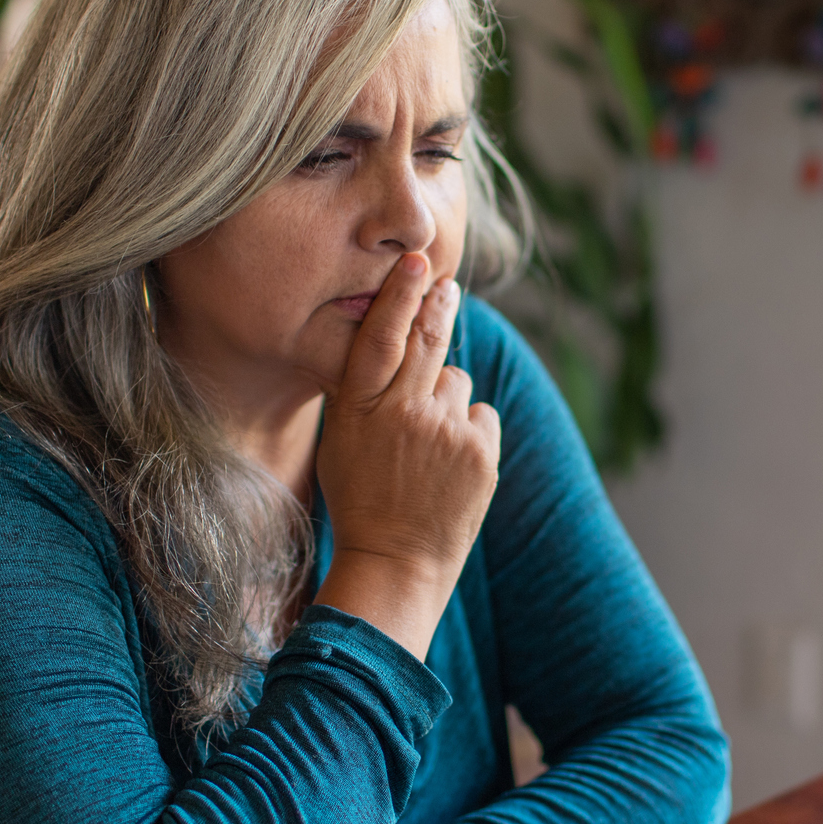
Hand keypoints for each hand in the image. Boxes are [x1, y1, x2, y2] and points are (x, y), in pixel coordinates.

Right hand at [313, 252, 500, 657]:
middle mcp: (401, 414)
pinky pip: (481, 414)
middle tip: (445, 286)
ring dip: (447, 399)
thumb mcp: (341, 441)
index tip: (417, 261)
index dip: (400, 294)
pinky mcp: (481, 452)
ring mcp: (444, 432)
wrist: (397, 562)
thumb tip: (393, 336)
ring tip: (428, 444)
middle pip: (429, 340)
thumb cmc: (362, 498)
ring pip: (457, 382)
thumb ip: (362, 392)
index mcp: (358, 409)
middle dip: (439, 306)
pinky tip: (451, 462)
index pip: (380, 336)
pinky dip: (471, 431)